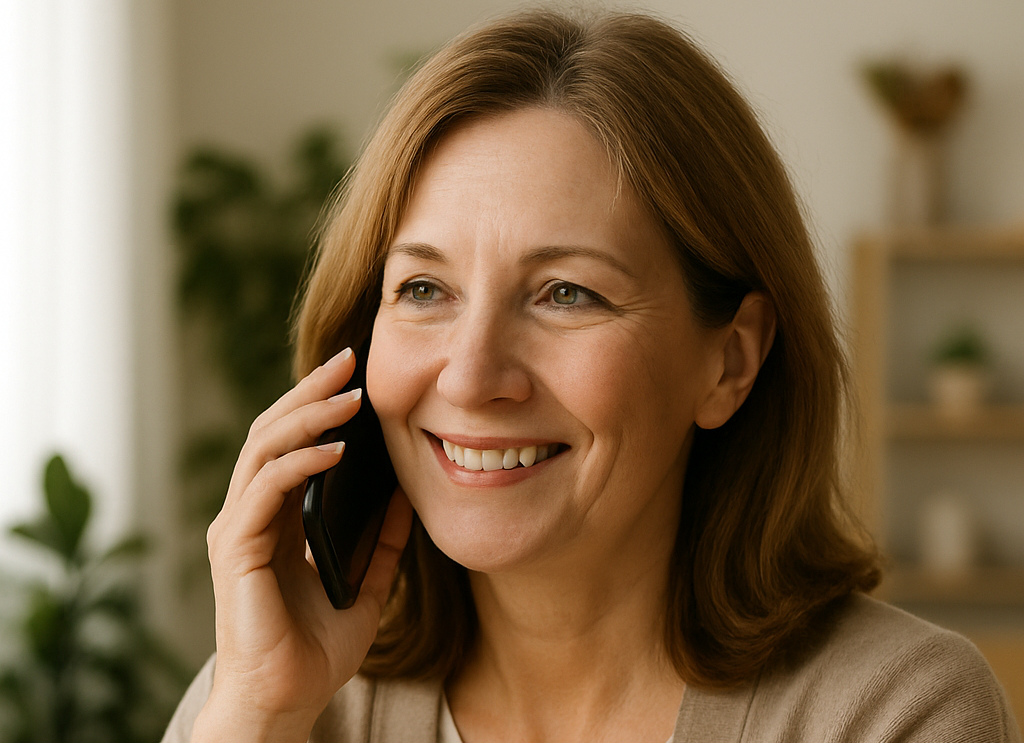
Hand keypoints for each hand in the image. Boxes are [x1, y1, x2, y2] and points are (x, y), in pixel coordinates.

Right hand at [193, 348, 413, 741]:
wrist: (285, 701)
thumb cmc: (315, 648)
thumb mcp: (367, 585)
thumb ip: (383, 541)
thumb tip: (409, 493)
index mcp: (276, 519)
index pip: (290, 443)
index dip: (318, 404)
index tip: (357, 375)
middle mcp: (250, 515)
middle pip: (272, 431)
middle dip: (311, 391)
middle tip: (350, 359)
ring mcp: (238, 529)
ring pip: (264, 448)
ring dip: (308, 415)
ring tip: (349, 396)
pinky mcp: (236, 550)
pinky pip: (266, 489)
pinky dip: (299, 462)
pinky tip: (335, 449)